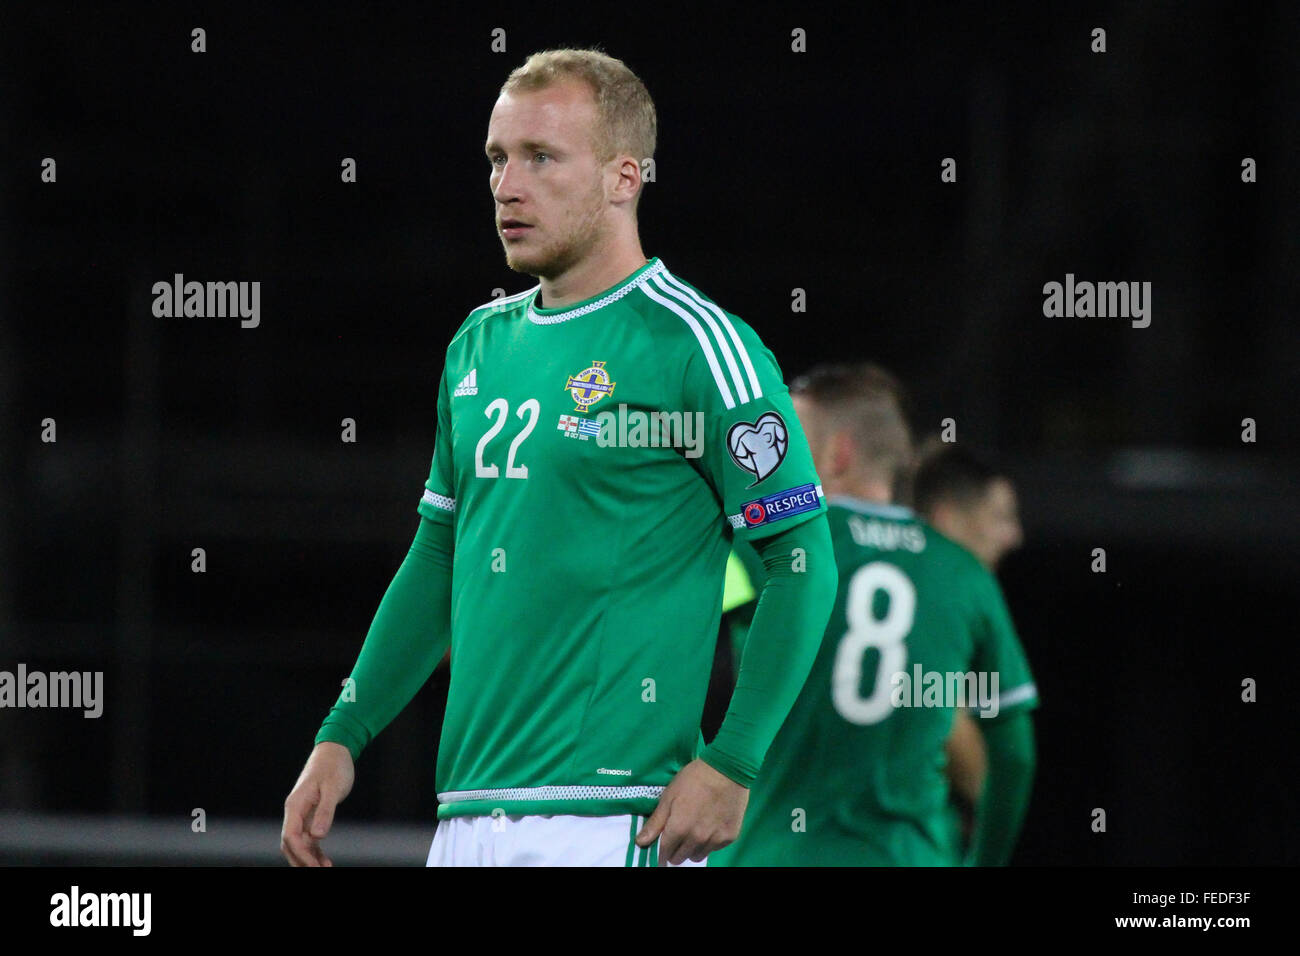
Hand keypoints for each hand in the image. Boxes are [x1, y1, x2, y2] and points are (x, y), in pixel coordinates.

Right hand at [281, 742, 354, 866]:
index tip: (315, 866)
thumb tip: (317, 836)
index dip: (301, 854)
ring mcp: (301, 813)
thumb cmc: (334, 766)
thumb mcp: (333, 788)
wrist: (335, 751)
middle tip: (320, 871)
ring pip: (299, 843)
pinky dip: (314, 850)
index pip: (291, 836)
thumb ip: (325, 812)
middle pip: (290, 844)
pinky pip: (308, 837)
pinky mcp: (311, 814)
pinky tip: (324, 859)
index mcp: (295, 805)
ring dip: (309, 857)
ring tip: (325, 868)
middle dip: (302, 860)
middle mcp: (295, 811)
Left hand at [635, 758, 747, 865]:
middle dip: (675, 851)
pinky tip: (710, 826)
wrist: (727, 770)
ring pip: (698, 856)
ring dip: (692, 849)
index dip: (661, 852)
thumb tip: (640, 842)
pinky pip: (714, 849)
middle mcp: (697, 839)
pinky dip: (709, 842)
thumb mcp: (669, 796)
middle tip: (677, 836)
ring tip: (694, 832)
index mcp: (679, 829)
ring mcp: (715, 840)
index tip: (662, 849)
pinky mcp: (730, 837)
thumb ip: (656, 822)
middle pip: (680, 858)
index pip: (665, 853)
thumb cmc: (693, 779)